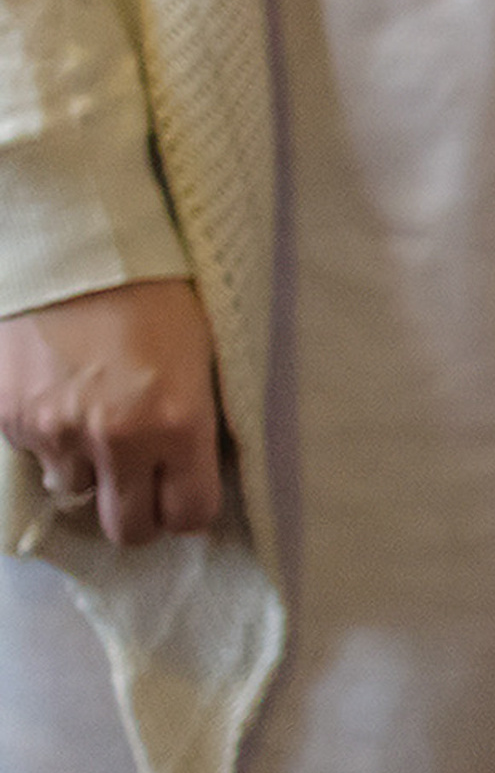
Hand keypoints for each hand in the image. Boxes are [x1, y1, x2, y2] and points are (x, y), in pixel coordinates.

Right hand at [0, 278, 224, 545]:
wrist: (74, 244)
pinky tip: (57, 391)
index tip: (182, 495)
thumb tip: (197, 468)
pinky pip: (32, 452)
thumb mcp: (199, 356)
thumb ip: (196, 420)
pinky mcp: (8, 418)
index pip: (189, 514)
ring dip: (86, 466)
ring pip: (74, 488)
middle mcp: (118, 440)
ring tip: (94, 417)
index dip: (187, 510)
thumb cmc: (154, 290)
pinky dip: (46, 434)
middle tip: (139, 484)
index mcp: (180, 424)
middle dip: (137, 512)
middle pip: (128, 528)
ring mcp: (56, 432)